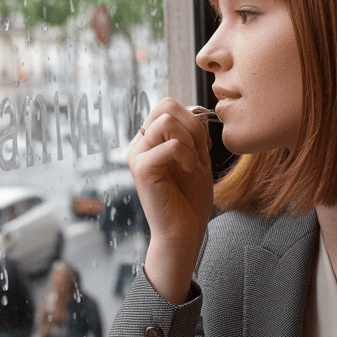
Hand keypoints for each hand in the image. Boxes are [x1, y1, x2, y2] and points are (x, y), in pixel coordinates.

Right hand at [127, 97, 212, 303]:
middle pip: (165, 105)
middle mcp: (139, 145)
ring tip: (190, 163)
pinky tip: (188, 171)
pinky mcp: (141, 168)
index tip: (199, 146)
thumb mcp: (196, 158)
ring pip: (166, 121)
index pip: (167, 105)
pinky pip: (171, 144)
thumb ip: (193, 133)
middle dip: (191, 125)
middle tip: (196, 152)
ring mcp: (137, 155)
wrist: (184, 231)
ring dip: (188, 141)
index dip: (190, 117)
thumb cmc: (190, 199)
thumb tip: (194, 109)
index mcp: (149, 141)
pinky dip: (187, 156)